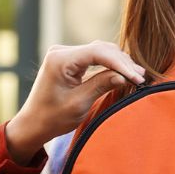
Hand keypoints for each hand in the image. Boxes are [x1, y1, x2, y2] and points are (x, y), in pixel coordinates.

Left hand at [6, 42, 145, 162]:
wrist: (33, 124)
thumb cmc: (52, 118)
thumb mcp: (79, 103)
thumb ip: (102, 86)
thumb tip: (125, 76)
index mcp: (60, 60)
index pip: (97, 53)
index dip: (120, 64)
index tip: (137, 77)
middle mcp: (61, 51)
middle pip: (100, 49)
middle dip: (122, 63)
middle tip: (141, 78)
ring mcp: (65, 54)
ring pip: (99, 52)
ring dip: (118, 63)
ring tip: (137, 75)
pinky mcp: (69, 60)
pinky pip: (94, 58)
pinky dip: (109, 65)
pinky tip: (124, 73)